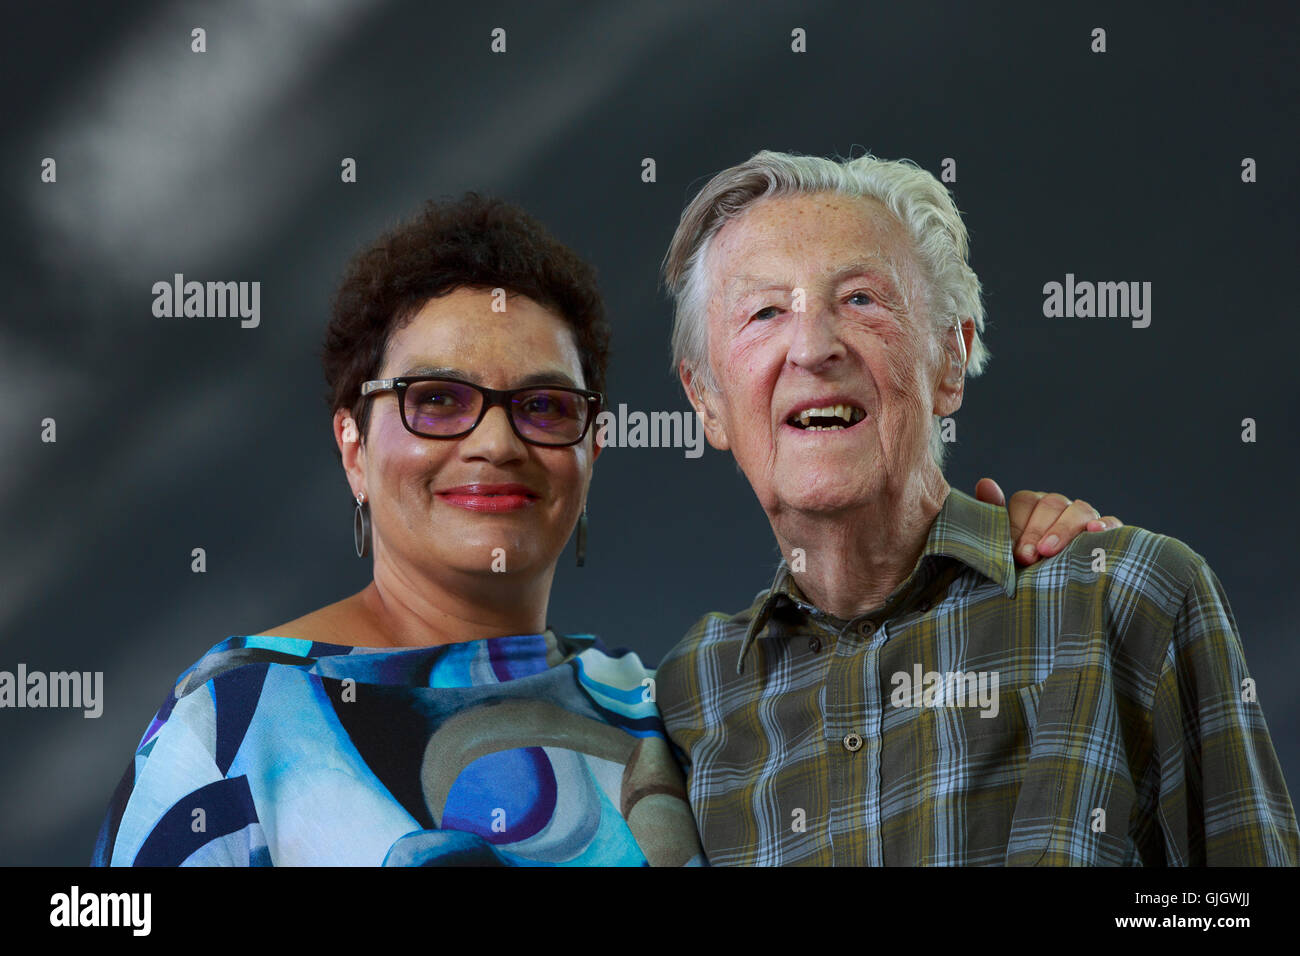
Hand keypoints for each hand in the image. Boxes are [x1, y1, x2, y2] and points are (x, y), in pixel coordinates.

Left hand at [974, 478, 1123, 565]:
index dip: (1018, 524)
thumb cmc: (1025, 569)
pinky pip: (1111, 523)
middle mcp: (1059, 508)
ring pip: (1079, 510)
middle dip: (1037, 531)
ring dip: (1064, 529)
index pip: (1025, 502)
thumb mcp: (1005, 547)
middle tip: (1028, 557)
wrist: (1054, 599)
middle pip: (1051, 505)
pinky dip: (1105, 525)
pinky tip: (1094, 532)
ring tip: (1050, 550)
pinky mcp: (1109, 533)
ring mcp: (1085, 518)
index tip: (1016, 552)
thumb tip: (985, 483)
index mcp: (1032, 508)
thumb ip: (994, 517)